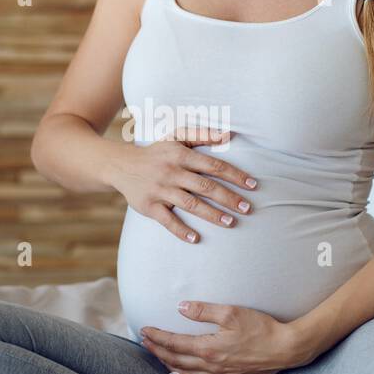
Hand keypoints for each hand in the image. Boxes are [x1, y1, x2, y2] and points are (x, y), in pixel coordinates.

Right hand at [110, 124, 257, 242]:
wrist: (121, 165)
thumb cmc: (157, 152)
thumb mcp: (176, 137)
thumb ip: (202, 135)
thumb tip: (228, 135)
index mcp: (181, 155)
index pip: (214, 166)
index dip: (235, 175)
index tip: (253, 186)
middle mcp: (171, 172)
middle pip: (205, 186)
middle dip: (228, 198)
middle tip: (248, 209)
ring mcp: (160, 190)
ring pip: (190, 204)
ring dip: (212, 214)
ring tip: (231, 223)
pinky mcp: (149, 206)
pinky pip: (167, 220)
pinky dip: (181, 231)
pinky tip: (196, 239)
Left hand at [139, 301, 297, 373]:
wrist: (287, 348)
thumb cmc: (261, 327)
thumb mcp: (231, 312)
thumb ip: (203, 311)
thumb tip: (180, 307)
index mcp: (208, 348)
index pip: (174, 344)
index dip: (157, 337)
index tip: (144, 331)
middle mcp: (212, 366)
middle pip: (177, 361)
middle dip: (159, 352)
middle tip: (146, 343)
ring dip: (173, 368)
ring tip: (163, 360)